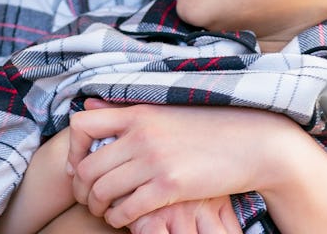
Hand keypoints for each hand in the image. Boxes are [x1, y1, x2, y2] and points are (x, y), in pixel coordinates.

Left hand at [65, 100, 304, 226]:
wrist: (254, 143)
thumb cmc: (210, 128)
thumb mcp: (165, 110)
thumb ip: (126, 111)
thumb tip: (89, 105)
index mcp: (138, 113)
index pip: (81, 126)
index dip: (72, 150)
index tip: (80, 165)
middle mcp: (141, 135)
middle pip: (86, 168)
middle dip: (81, 190)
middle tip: (89, 199)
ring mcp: (155, 161)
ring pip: (102, 191)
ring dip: (97, 207)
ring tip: (105, 211)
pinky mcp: (170, 186)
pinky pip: (127, 209)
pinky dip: (118, 219)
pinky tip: (124, 220)